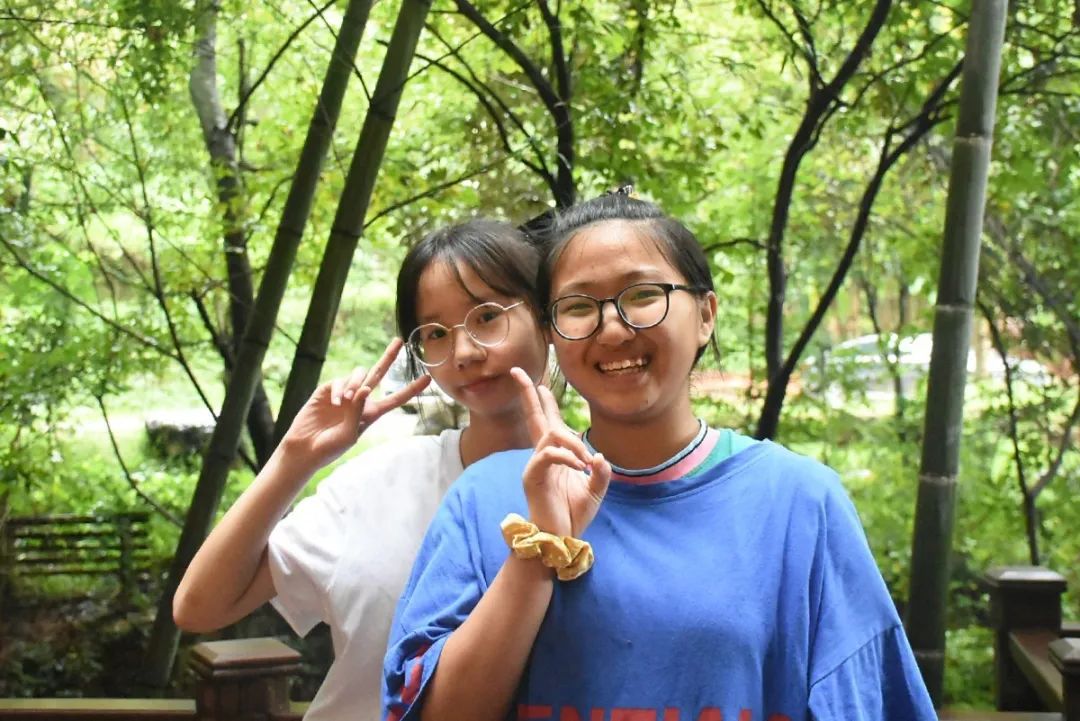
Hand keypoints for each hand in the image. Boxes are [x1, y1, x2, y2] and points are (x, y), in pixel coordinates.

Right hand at [282, 338, 431, 470]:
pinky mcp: (328, 389)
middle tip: (400, 341)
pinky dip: (339, 389)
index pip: (396, 398)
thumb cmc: (330, 447)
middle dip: (389, 357)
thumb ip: (359, 411)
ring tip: (346, 400)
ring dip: (356, 382)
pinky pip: (339, 380)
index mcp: (371, 413)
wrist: (304, 447)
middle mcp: (360, 400)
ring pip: (359, 374)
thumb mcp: (349, 434)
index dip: (411, 388)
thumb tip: (366, 388)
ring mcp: (344, 393)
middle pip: (379, 373)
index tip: (428, 378)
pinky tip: (335, 403)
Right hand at [510, 367, 610, 537]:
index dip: (544, 402)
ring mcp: (535, 464)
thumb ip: (600, 472)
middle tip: (517, 372)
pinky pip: (547, 454)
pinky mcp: (533, 476)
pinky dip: (565, 456)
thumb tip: (600, 456)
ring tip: (585, 461)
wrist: (560, 538)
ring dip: (572, 442)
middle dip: (527, 394)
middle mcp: (542, 455)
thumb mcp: (596, 490)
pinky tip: (578, 466)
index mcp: (555, 455)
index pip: (547, 422)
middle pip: (534, 417)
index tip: (540, 383)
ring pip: (551, 434)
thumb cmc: (574, 514)